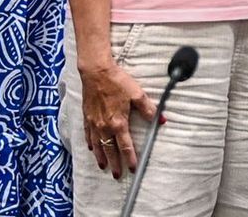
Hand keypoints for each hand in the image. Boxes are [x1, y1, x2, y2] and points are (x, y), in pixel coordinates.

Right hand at [78, 59, 157, 178]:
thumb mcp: (137, 93)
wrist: (96, 73)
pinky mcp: (86, 117)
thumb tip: (161, 120)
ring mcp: (94, 123)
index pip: (125, 145)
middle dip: (114, 164)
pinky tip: (91, 148)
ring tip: (104, 166)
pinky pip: (88, 135)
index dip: (130, 158)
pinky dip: (90, 144)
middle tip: (117, 175)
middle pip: (110, 150)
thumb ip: (149, 108)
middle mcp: (105, 126)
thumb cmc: (117, 82)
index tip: (133, 168)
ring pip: (97, 145)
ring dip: (101, 157)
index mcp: (118, 122)